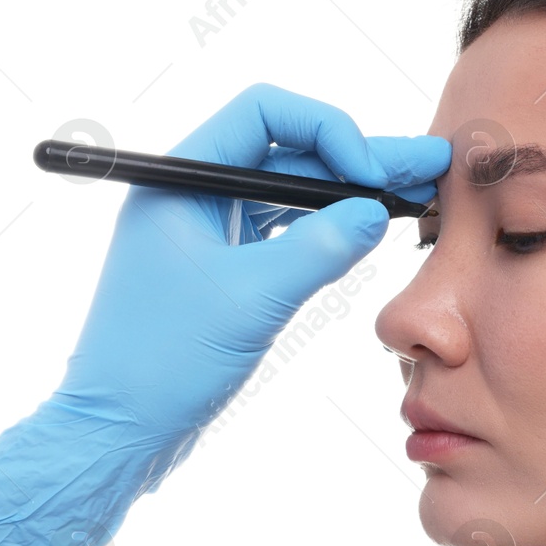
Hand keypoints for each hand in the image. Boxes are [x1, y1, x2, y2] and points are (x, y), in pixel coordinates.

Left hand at [0, 84, 449, 545]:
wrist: (117, 431)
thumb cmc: (162, 362)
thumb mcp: (253, 299)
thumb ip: (319, 249)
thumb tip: (374, 212)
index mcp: (181, 181)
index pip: (264, 113)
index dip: (327, 130)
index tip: (369, 174)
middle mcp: (193, 196)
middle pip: (288, 152)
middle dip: (359, 157)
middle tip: (427, 161)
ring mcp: (208, 233)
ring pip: (291, 193)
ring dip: (350, 192)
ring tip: (413, 191)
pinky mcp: (222, 271)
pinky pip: (282, 232)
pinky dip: (326, 228)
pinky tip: (366, 230)